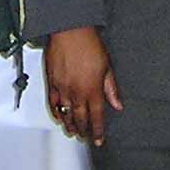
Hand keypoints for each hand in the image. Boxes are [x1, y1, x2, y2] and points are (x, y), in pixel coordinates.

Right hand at [45, 25, 121, 144]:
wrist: (70, 31)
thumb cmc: (89, 44)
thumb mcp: (107, 66)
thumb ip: (111, 88)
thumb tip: (117, 104)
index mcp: (93, 89)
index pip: (97, 116)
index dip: (98, 130)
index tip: (99, 139)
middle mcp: (77, 92)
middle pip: (80, 118)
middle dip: (84, 131)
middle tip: (85, 137)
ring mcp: (63, 88)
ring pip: (66, 113)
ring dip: (70, 125)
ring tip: (73, 132)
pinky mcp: (52, 82)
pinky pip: (52, 103)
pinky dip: (56, 112)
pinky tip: (59, 117)